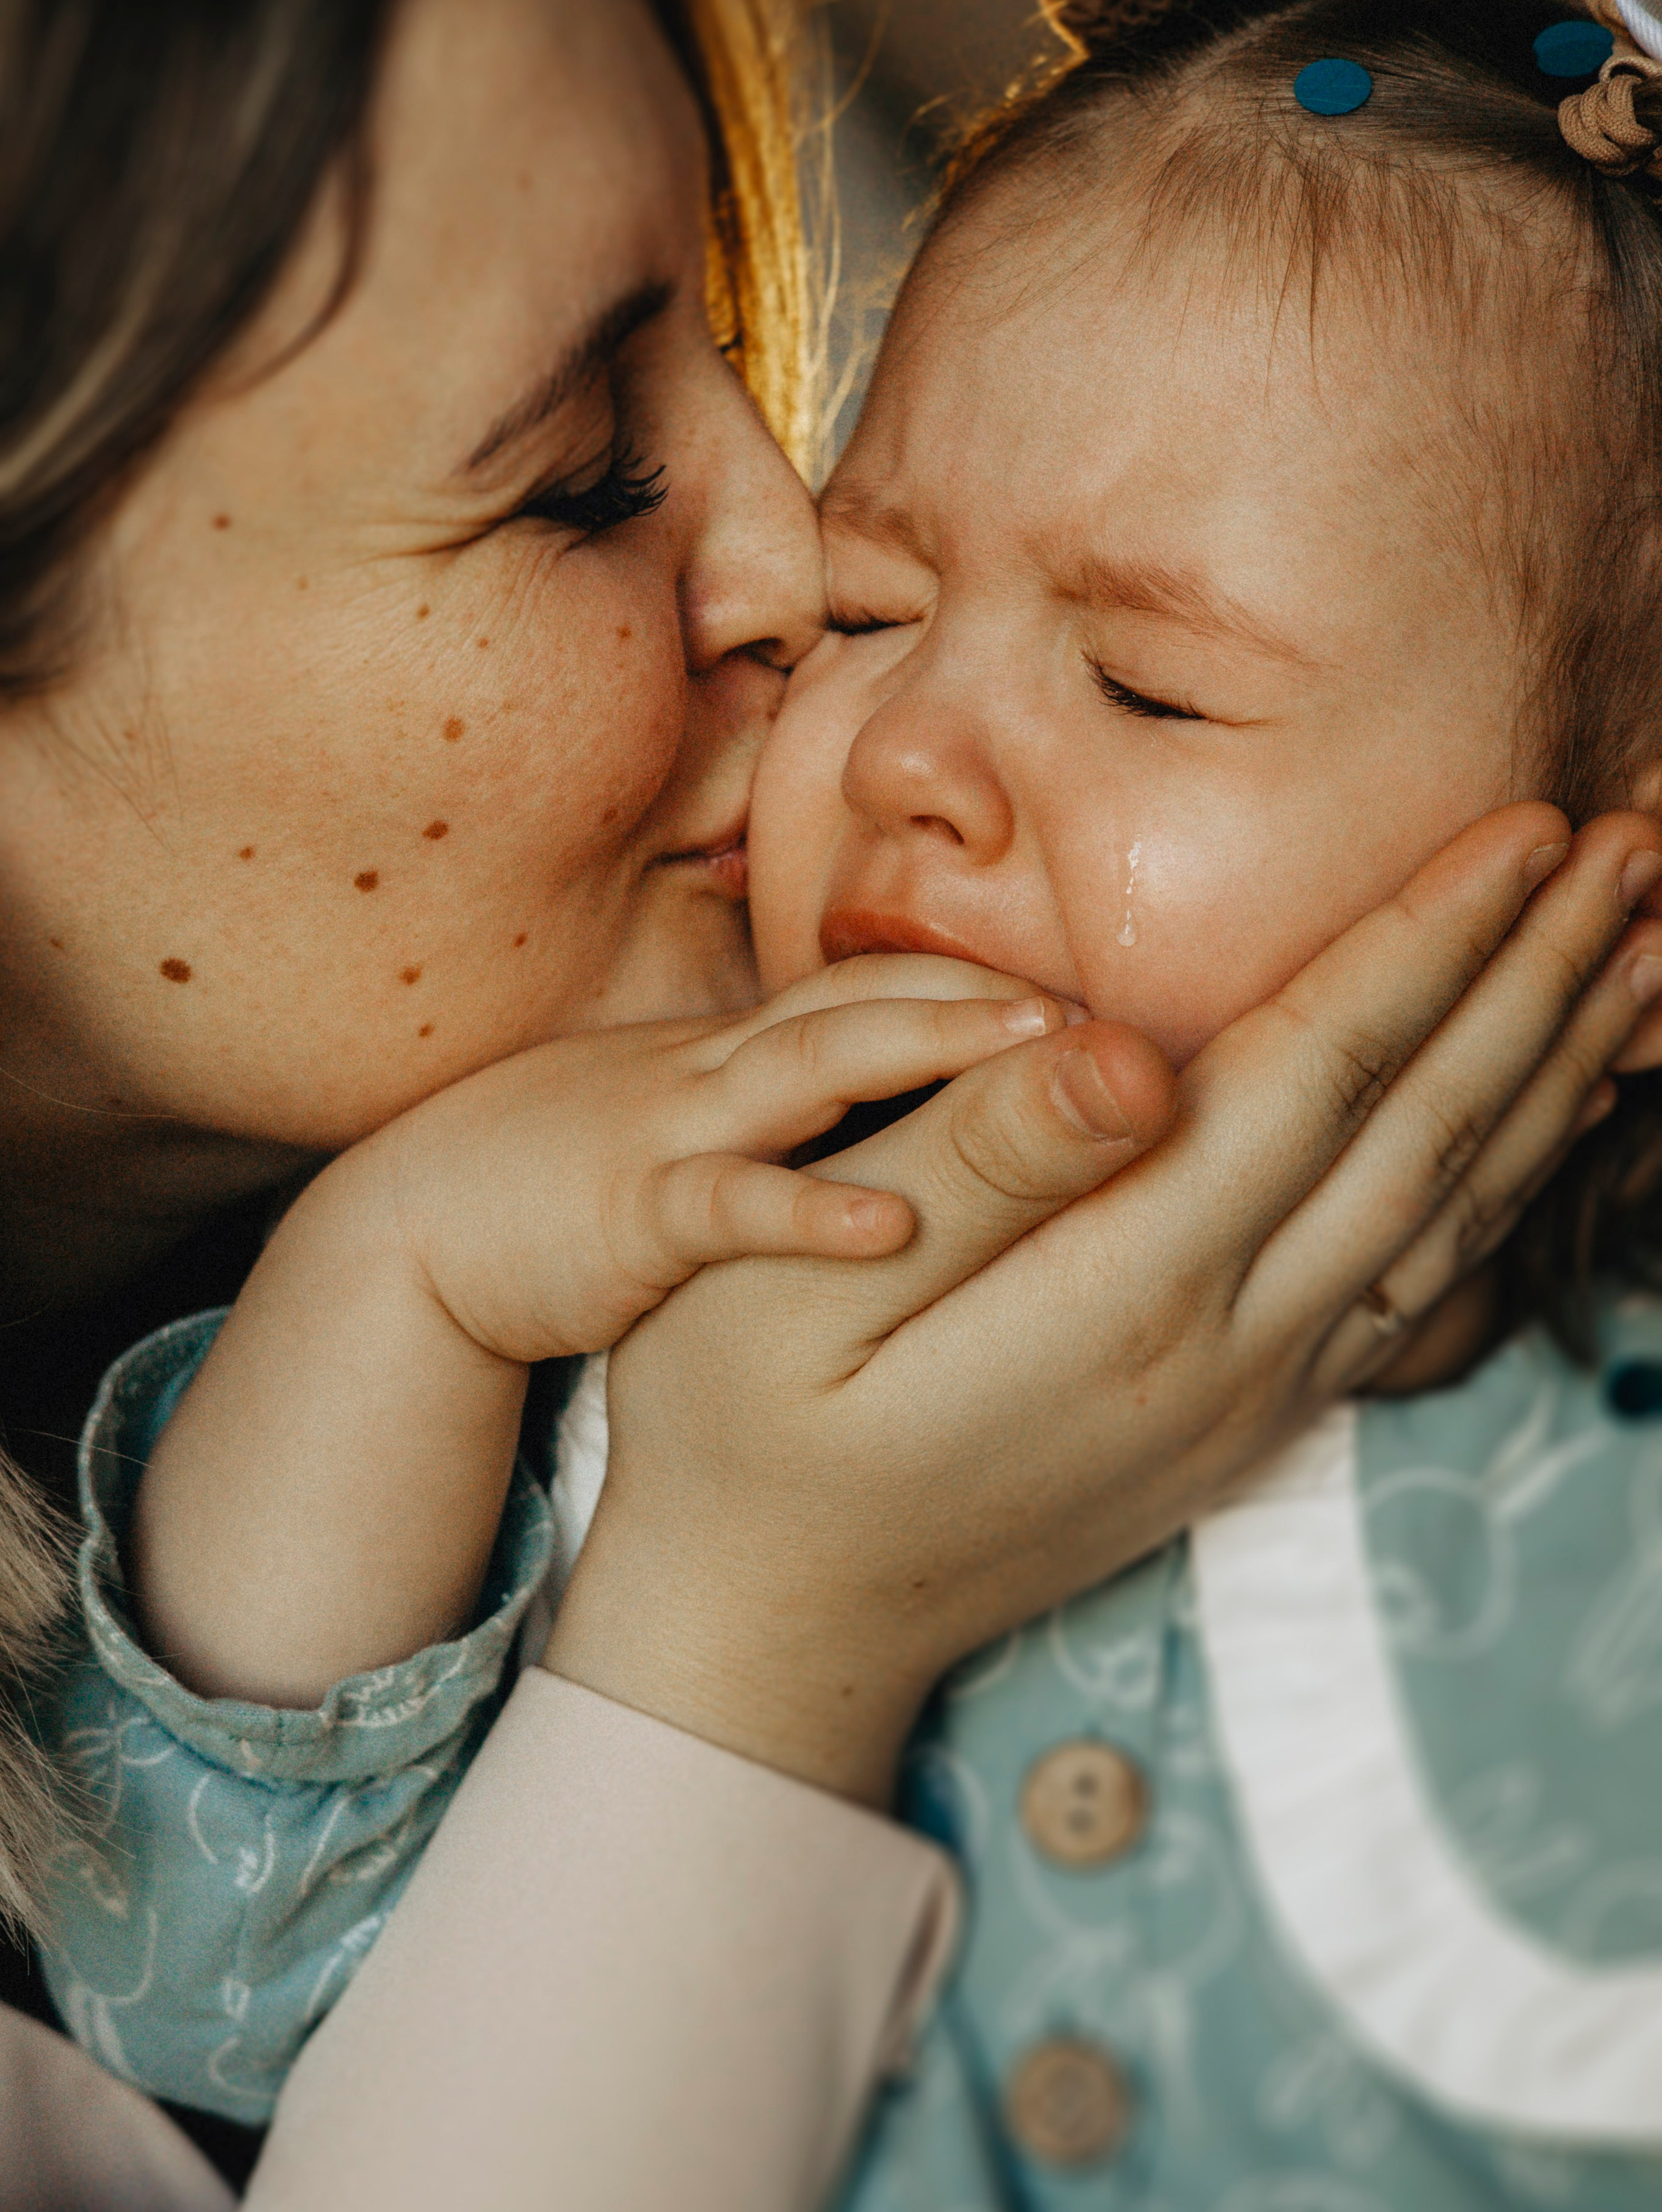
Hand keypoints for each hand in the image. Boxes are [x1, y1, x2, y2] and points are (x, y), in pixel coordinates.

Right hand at [379, 957, 1078, 1360]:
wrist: (423, 1231)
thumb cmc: (577, 1177)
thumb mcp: (698, 1125)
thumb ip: (796, 1102)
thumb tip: (912, 1094)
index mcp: (750, 1056)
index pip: (880, 986)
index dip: (980, 980)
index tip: (1096, 997)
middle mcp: (728, 1072)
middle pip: (869, 1003)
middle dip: (985, 992)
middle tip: (1110, 1004)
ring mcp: (679, 1131)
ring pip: (812, 1069)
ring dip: (926, 1051)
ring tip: (1034, 1049)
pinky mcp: (633, 1214)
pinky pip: (726, 1204)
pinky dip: (806, 1209)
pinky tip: (891, 1225)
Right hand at [550, 805, 1661, 1803]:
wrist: (781, 1630)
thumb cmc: (751, 1437)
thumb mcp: (807, 1289)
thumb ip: (975, 1162)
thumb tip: (1121, 1054)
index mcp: (1123, 1291)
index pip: (1315, 1074)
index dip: (1426, 943)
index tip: (1522, 830)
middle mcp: (1225, 1348)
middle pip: (1425, 1131)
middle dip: (1536, 981)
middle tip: (1633, 854)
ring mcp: (1250, 1397)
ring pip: (1452, 1213)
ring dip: (1552, 1076)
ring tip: (1634, 967)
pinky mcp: (1246, 1424)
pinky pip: (1422, 1290)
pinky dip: (1507, 1193)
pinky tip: (1539, 1134)